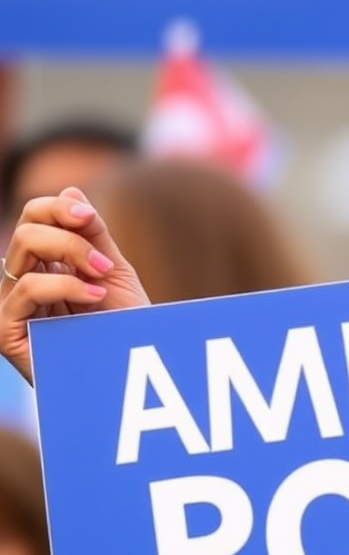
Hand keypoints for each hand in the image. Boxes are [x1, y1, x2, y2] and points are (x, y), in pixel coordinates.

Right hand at [0, 186, 149, 383]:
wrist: (131, 367)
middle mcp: (22, 280)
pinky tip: (93, 296)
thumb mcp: (111, 270)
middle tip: (103, 260)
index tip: (89, 215)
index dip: (58, 207)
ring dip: (70, 255)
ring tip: (102, 278)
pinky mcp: (8, 331)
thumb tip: (70, 187)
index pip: (34, 218)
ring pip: (22, 251)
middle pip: (26, 229)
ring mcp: (12, 306)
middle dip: (69, 235)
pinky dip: (62, 285)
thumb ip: (92, 233)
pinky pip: (25, 290)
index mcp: (45, 263)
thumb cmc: (122, 324)